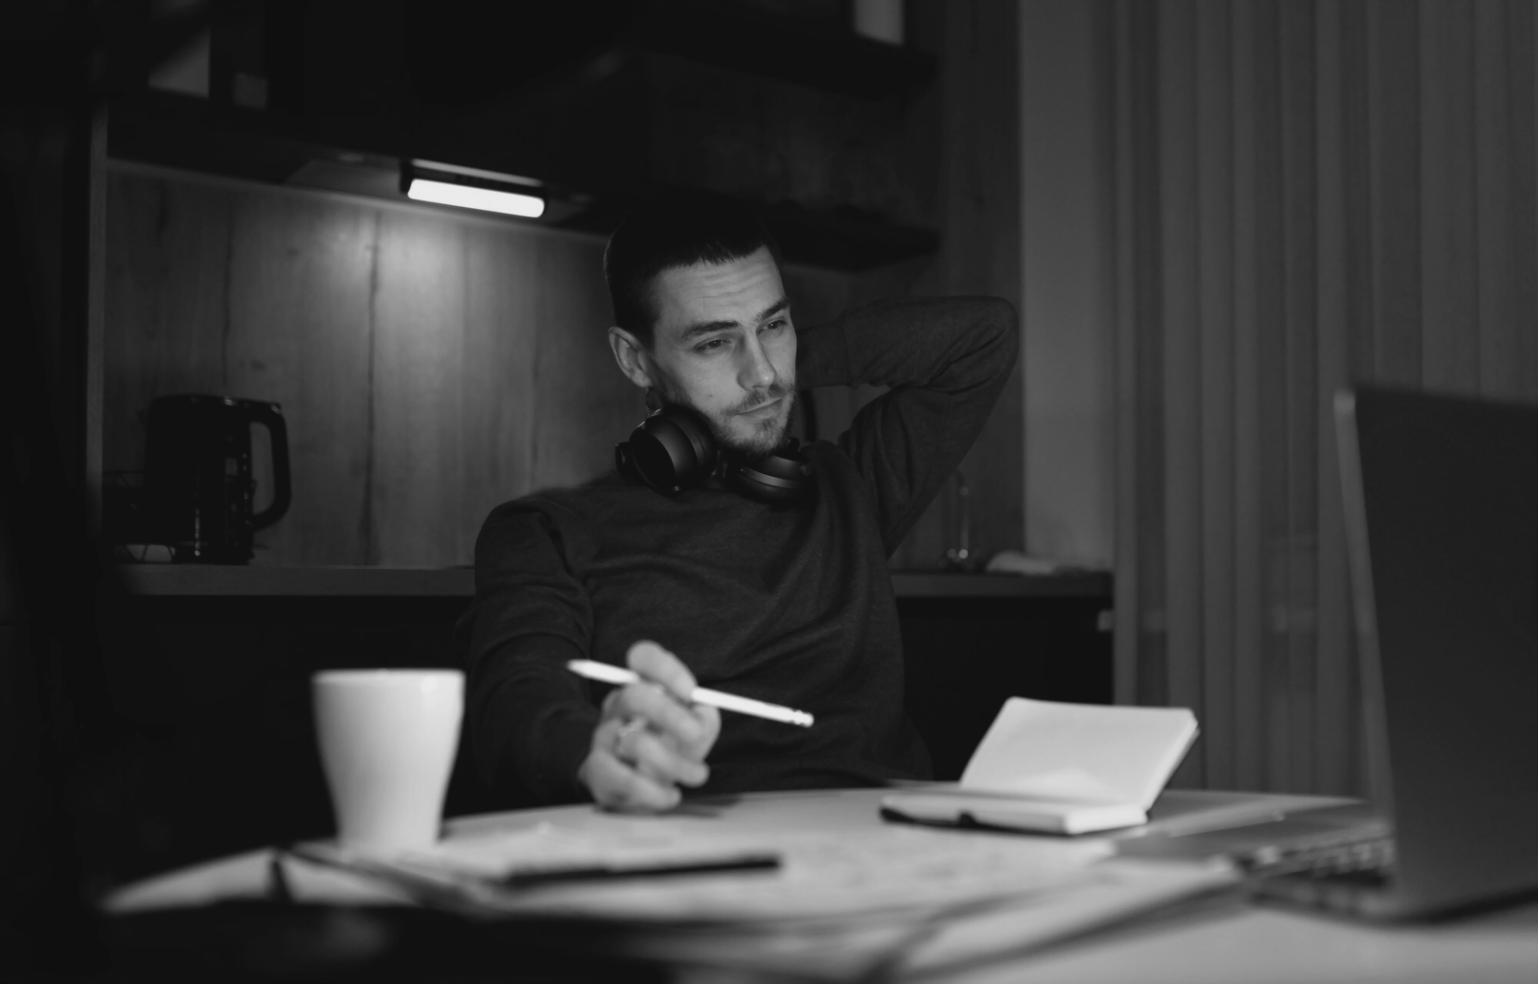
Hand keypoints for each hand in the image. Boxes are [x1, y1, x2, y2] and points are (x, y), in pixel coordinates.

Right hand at [577, 640, 720, 811]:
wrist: (636, 784)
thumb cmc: (671, 747)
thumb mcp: (695, 729)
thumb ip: (704, 718)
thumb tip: (703, 715)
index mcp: (643, 684)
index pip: (643, 656)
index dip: (666, 670)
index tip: (690, 692)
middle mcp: (619, 705)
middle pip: (634, 696)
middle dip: (670, 715)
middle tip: (694, 734)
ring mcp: (605, 736)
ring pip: (634, 742)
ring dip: (675, 763)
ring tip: (697, 774)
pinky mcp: (597, 770)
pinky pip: (623, 779)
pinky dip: (654, 792)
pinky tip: (671, 795)